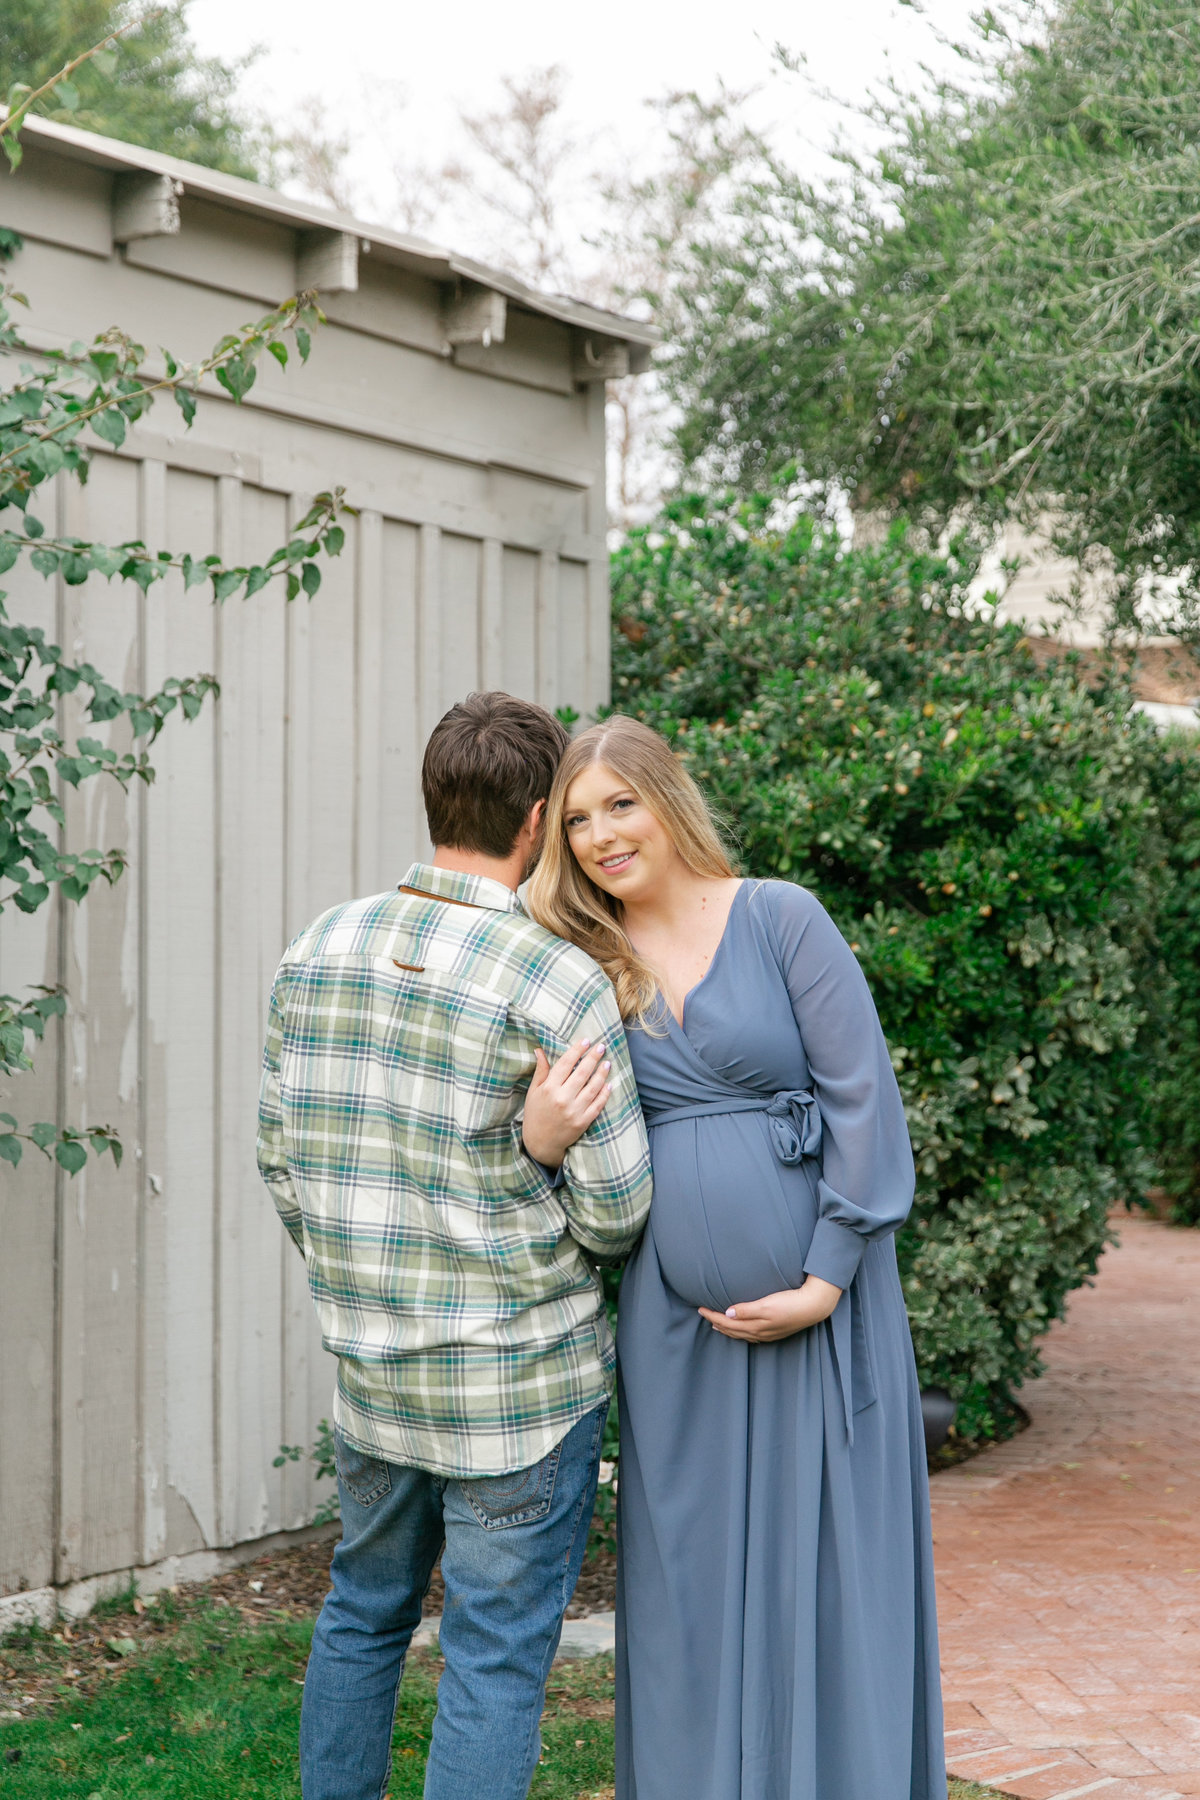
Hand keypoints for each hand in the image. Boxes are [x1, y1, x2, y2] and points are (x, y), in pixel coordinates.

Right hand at [521, 1038, 611, 1168]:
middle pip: (582, 1073)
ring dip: (601, 1074)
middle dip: (593, 1058)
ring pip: (592, 1088)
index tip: (586, 1040)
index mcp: (549, 1088)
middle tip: (602, 1046)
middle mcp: (562, 1098)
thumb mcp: (534, 1091)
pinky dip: (604, 1094)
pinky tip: (609, 1084)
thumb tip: (540, 1049)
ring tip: (607, 1063)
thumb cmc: (536, 1114)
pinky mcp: (583, 1122)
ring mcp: (574, 1111)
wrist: (541, 1143)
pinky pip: (597, 1105)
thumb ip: (541, 1071)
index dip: (577, 1050)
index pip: (565, 1064)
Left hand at [698, 1276, 842, 1342]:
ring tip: (717, 1325)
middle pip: (732, 1330)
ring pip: (741, 1333)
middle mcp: (759, 1333)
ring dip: (727, 1329)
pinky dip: (741, 1331)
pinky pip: (751, 1335)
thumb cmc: (790, 1303)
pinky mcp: (775, 1330)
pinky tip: (741, 1329)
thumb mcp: (766, 1305)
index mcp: (755, 1326)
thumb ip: (746, 1310)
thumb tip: (727, 1314)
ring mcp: (767, 1333)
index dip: (712, 1316)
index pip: (727, 1323)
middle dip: (716, 1324)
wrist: (813, 1306)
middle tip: (704, 1315)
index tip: (700, 1309)